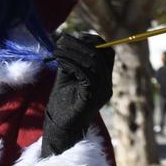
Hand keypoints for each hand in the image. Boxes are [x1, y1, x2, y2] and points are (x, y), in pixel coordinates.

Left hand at [42, 33, 114, 156]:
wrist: (61, 129)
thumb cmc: (63, 104)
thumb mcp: (67, 77)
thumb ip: (71, 62)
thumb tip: (68, 42)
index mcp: (104, 79)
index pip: (107, 53)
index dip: (93, 41)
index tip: (75, 36)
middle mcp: (107, 84)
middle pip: (102, 54)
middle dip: (80, 43)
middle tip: (62, 40)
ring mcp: (102, 92)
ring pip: (94, 62)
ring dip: (73, 52)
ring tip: (57, 49)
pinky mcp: (92, 98)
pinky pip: (86, 74)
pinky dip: (72, 63)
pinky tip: (59, 61)